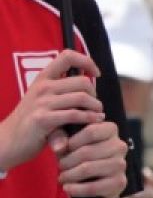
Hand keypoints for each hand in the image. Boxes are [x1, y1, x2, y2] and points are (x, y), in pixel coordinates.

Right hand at [0, 50, 104, 171]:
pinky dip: (89, 118)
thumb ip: (60, 88)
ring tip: (98, 114)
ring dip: (95, 107)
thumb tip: (87, 79)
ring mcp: (42, 103)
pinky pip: (75, 115)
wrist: (7, 141)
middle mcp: (43, 87)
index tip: (96, 74)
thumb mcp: (42, 97)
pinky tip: (95, 121)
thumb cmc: (31, 120)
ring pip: (82, 97)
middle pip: (82, 81)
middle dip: (94, 93)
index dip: (87, 61)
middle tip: (95, 105)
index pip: (67, 56)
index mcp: (43, 78)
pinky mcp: (43, 119)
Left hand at [56, 119, 127, 197]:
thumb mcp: (68, 140)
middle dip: (67, 161)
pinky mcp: (119, 182)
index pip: (91, 131)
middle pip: (86, 151)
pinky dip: (76, 189)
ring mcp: (121, 164)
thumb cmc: (79, 154)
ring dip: (69, 175)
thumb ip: (59, 137)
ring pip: (88, 168)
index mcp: (111, 130)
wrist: (92, 179)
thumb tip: (59, 148)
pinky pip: (93, 187)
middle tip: (59, 166)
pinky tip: (67, 188)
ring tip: (62, 177)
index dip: (72, 142)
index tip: (64, 149)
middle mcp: (120, 145)